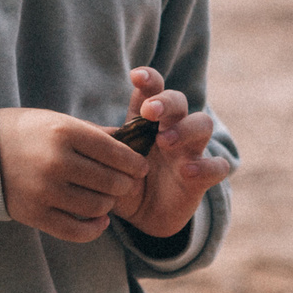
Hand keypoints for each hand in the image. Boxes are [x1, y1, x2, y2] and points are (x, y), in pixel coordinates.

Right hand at [0, 107, 144, 242]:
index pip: (115, 152)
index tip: (141, 167)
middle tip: (126, 183)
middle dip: (125, 184)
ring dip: (109, 204)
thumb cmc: (25, 132)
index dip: (134, 162)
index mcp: (64, 132)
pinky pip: (76, 231)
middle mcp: (56, 161)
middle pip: (110, 181)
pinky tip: (100, 220)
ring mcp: (45, 190)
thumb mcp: (57, 121)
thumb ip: (94, 134)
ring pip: (97, 206)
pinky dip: (94, 229)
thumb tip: (131, 142)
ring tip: (107, 197)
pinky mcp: (35, 214)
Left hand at [114, 67, 233, 240]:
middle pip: (179, 100)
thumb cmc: (125, 180)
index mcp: (148, 121)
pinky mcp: (202, 177)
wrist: (143, 216)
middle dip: (166, 101)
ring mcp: (190, 151)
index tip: (136, 76)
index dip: (148, 79)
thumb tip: (76, 127)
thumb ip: (99, 145)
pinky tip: (186, 171)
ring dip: (185, 128)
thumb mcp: (108, 163)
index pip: (153, 90)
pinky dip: (205, 165)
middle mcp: (172, 129)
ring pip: (203, 124)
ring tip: (164, 141)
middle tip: (150, 111)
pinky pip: (217, 165)